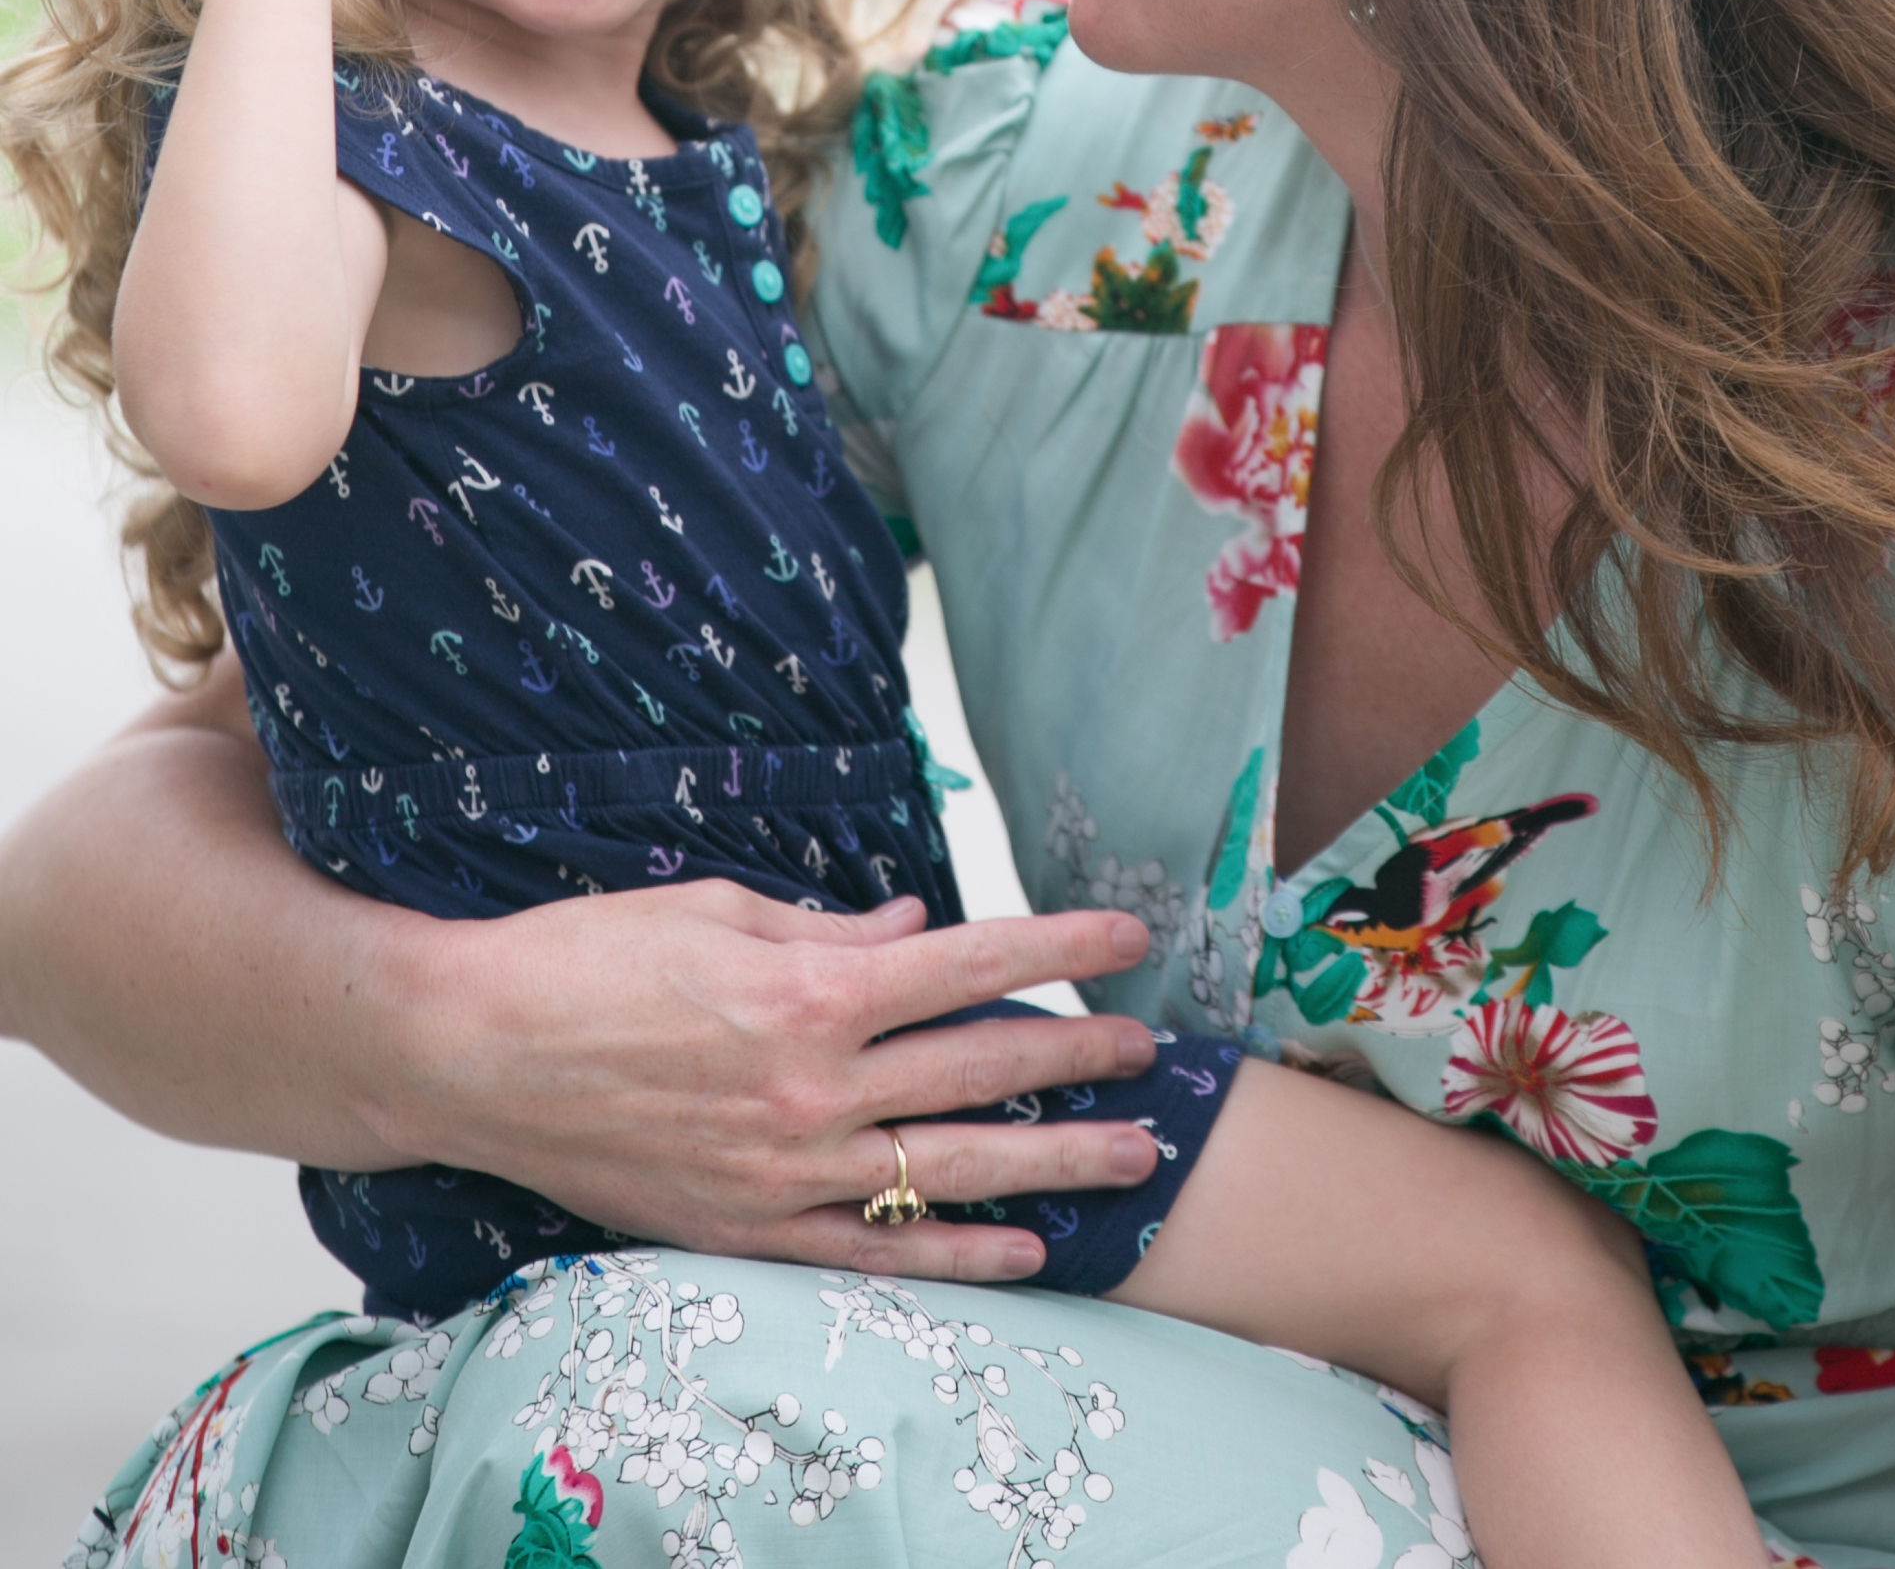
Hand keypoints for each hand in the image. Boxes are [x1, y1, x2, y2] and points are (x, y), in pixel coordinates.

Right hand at [401, 877, 1168, 1281]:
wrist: (472, 1054)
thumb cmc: (586, 959)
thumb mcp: (714, 910)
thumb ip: (829, 927)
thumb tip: (921, 925)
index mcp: (808, 988)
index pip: (969, 961)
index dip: (1060, 943)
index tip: (1129, 936)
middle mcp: (813, 1086)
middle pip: (981, 1067)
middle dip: (1080, 1054)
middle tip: (1151, 1050)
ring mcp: (784, 1170)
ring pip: (950, 1167)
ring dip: (1054, 1162)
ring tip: (1134, 1158)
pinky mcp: (746, 1229)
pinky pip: (875, 1252)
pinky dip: (955, 1254)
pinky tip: (1024, 1250)